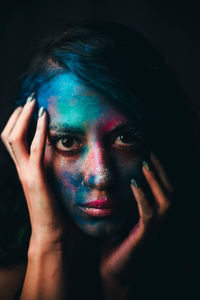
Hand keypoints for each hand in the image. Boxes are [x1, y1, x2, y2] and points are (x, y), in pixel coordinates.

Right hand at [1, 95, 64, 249]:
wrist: (53, 236)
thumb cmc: (56, 212)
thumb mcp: (52, 184)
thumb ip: (51, 168)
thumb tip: (60, 151)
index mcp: (25, 171)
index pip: (14, 141)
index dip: (18, 122)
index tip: (31, 107)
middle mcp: (21, 170)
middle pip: (8, 135)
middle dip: (17, 115)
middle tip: (28, 99)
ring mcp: (25, 174)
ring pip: (13, 138)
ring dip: (23, 117)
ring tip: (32, 102)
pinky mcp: (35, 179)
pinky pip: (34, 148)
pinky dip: (38, 129)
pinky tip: (45, 115)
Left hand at [100, 154, 172, 298]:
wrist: (112, 267)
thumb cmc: (116, 238)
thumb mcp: (123, 213)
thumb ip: (126, 197)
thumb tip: (119, 174)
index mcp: (156, 213)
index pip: (165, 188)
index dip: (160, 170)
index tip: (149, 151)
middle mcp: (160, 220)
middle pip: (171, 190)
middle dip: (161, 170)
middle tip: (150, 152)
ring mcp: (154, 229)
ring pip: (166, 201)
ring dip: (156, 180)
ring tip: (145, 163)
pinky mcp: (144, 237)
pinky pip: (148, 214)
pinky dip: (143, 197)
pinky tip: (134, 183)